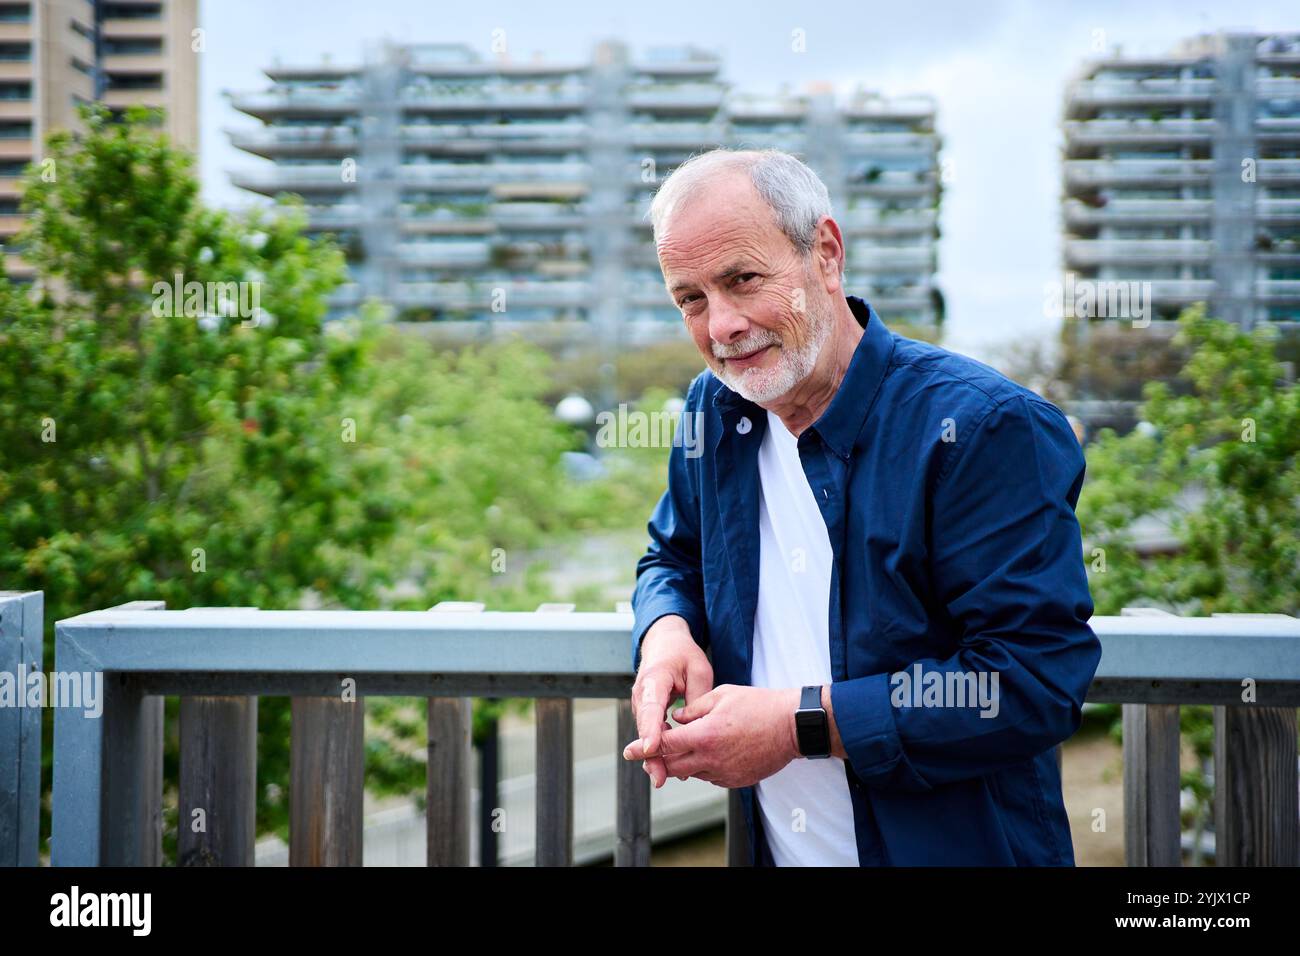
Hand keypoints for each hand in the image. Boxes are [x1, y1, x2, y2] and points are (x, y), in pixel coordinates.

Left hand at [623, 684, 801, 788]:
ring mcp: (724, 773)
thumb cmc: (757, 705)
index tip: (629, 751)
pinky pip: (709, 777)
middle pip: (672, 766)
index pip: (664, 745)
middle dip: (658, 759)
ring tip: (685, 746)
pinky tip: (708, 752)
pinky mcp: (736, 781)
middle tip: (650, 752)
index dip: (644, 748)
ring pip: (690, 773)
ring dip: (681, 762)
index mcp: (704, 735)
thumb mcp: (721, 696)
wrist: (792, 726)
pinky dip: (702, 766)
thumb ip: (692, 709)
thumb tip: (674, 718)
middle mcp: (711, 759)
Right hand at [629, 615, 713, 787]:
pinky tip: (667, 768)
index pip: (651, 707)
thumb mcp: (698, 669)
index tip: (652, 748)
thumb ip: (696, 698)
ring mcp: (642, 705)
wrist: (664, 644)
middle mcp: (642, 694)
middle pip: (645, 728)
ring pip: (646, 734)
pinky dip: (658, 749)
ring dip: (654, 756)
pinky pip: (651, 732)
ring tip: (663, 779)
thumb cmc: (683, 655)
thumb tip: (697, 728)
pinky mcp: (646, 712)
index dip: (652, 730)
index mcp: (655, 679)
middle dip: (651, 754)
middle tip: (660, 778)